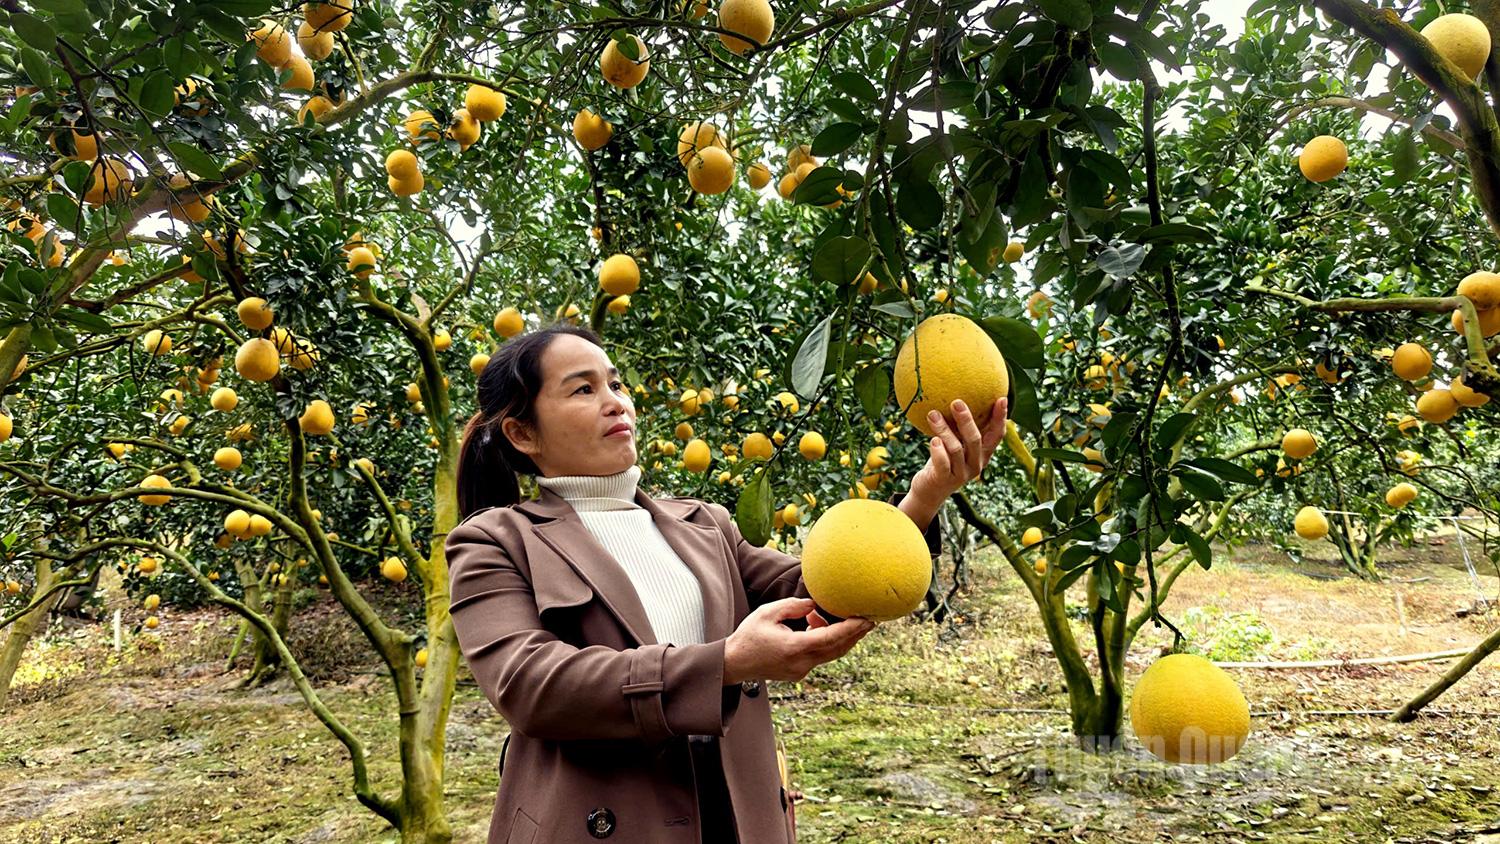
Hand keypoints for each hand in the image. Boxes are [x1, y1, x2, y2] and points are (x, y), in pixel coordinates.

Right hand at [723, 597, 875, 684]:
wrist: (735, 663)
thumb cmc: (749, 635)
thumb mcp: (768, 613)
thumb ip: (794, 607)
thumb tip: (815, 606)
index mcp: (794, 647)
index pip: (830, 638)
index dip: (851, 629)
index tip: (866, 618)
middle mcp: (801, 662)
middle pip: (838, 649)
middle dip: (856, 634)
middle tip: (871, 619)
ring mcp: (801, 670)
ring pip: (831, 653)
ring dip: (839, 636)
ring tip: (835, 616)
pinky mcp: (799, 673)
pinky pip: (820, 656)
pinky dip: (825, 641)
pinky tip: (815, 625)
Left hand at [909, 397, 1008, 501]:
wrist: (930, 490)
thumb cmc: (943, 460)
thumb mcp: (955, 442)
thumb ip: (959, 427)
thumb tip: (958, 396)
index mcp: (983, 454)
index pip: (997, 435)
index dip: (1000, 418)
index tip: (1001, 398)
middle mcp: (976, 464)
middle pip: (976, 440)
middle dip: (967, 420)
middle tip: (956, 402)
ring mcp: (961, 473)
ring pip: (956, 449)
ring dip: (943, 430)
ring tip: (933, 414)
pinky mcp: (945, 480)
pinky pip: (943, 463)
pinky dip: (938, 451)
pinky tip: (932, 440)